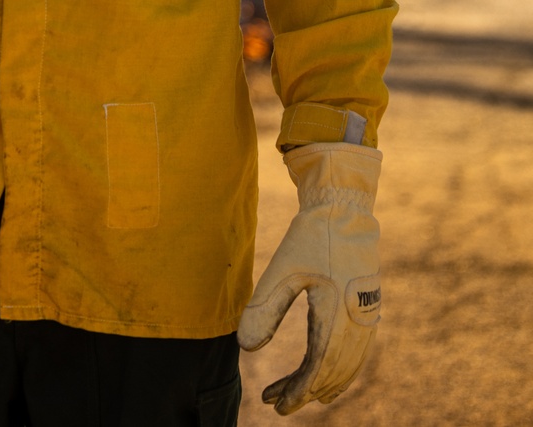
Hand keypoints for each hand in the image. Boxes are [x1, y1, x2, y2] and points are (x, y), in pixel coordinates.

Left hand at [237, 142, 381, 414]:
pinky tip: (320, 373)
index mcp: (337, 313)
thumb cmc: (312, 235)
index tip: (276, 404)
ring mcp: (367, 317)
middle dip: (304, 391)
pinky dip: (338, 369)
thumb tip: (244, 348)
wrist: (345, 208)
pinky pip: (356, 353)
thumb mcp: (283, 268)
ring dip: (321, 383)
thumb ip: (266, 308)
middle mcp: (358, 321)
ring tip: (292, 392)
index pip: (318, 367)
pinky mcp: (367, 310)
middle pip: (332, 372)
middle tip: (275, 402)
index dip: (297, 390)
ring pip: (347, 366)